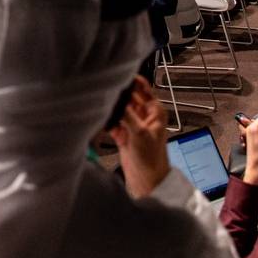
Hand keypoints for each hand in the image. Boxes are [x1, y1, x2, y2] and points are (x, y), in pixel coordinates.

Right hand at [108, 78, 170, 198]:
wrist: (147, 181)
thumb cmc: (153, 159)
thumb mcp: (141, 133)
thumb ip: (128, 114)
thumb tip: (119, 99)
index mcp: (155, 111)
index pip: (143, 88)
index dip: (132, 81)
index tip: (119, 76)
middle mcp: (144, 116)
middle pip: (129, 98)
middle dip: (119, 95)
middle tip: (106, 91)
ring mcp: (133, 125)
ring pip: (120, 109)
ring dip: (112, 109)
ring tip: (102, 106)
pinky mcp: (123, 134)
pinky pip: (113, 122)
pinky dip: (108, 121)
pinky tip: (103, 120)